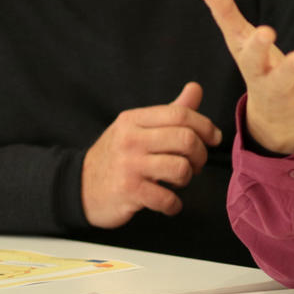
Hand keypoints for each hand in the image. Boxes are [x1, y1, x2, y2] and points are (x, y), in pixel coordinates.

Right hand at [81, 82, 221, 228]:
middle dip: (200, 155)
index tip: (214, 138)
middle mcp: (130, 139)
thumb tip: (196, 88)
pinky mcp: (128, 191)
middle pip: (185, 139)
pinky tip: (168, 203)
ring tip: (178, 181)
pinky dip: (173, 205)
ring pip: (180, 169)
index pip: (180, 114)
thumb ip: (170, 111)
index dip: (205, 126)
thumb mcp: (138, 128)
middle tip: (196, 164)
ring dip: (187, 179)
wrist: (79, 187)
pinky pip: (167, 198)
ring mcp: (128, 165)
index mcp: (134, 119)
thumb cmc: (117, 156)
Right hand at [198, 0, 293, 153]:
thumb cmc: (256, 71)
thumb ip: (226, 14)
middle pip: (285, 79)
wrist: (276, 119)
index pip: (252, 61)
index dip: (257, 47)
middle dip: (292, 68)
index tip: (265, 32)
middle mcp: (278, 88)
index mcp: (254, 73)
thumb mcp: (238, 45)